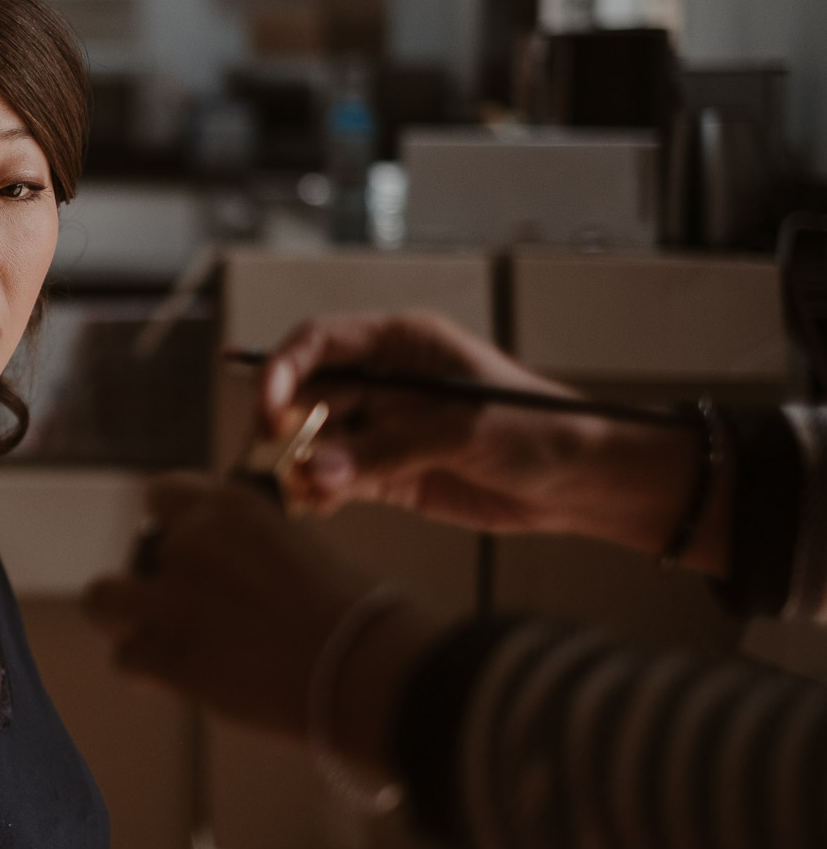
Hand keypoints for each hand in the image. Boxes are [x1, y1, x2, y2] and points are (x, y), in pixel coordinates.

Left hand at [84, 474, 444, 765]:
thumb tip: (213, 574)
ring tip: (163, 642)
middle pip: (138, 554)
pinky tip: (183, 680)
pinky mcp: (167, 652)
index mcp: (231, 504)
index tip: (186, 557)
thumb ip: (240, 550)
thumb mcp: (293, 549)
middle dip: (157, 584)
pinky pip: (125, 657)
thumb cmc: (352, 618)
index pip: (162, 494)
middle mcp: (192, 539)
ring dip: (127, 620)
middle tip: (193, 616)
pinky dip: (149, 671)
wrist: (368, 671)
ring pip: (103, 598)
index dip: (169, 529)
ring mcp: (173, 596)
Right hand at [256, 312, 720, 570]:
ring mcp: (383, 428)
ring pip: (316, 440)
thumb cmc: (536, 429)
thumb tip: (316, 470)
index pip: (320, 342)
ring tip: (306, 492)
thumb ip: (386, 449)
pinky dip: (320, 493)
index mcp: (400, 345)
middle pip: (308, 392)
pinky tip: (320, 506)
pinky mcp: (387, 472)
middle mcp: (382, 382)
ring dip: (302, 465)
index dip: (284, 367)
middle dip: (287, 423)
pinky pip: (335, 479)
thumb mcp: (461, 431)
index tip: (267, 405)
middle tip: (277, 456)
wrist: (582, 482)